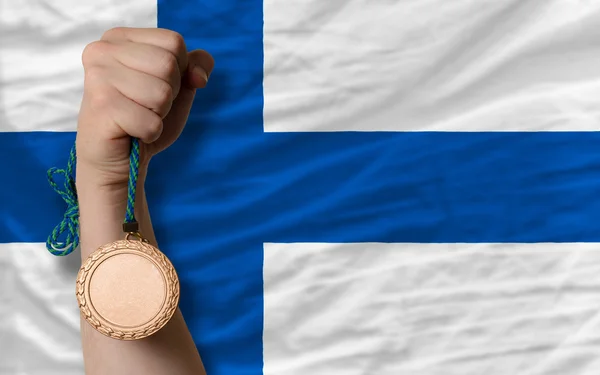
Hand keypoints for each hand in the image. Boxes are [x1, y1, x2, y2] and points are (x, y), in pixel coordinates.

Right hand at [75, 27, 213, 188]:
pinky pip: (151, 122)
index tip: (155, 85)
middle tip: (145, 105)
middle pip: (168, 65)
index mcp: (119, 38)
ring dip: (158, 114)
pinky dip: (150, 133)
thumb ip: (195, 67)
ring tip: (137, 117)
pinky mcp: (101, 106)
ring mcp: (98, 77)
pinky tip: (131, 132)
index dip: (179, 71)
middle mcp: (102, 50)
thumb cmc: (144, 116)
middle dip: (169, 94)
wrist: (116, 157)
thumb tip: (199, 76)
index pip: (174, 42)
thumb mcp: (178, 87)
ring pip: (162, 94)